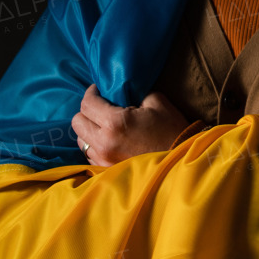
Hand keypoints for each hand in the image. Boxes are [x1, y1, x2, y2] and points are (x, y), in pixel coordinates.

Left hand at [72, 84, 192, 166]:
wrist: (181, 159)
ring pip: (80, 140)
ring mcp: (103, 159)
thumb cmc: (171, 129)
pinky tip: (110, 140)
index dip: (91, 92)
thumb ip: (135, 92)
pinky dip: (96, 145)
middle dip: (87, 111)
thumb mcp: (157, 102)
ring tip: (104, 125)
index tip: (99, 89)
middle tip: (101, 106)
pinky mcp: (106, 169)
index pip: (87, 103)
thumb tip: (121, 88)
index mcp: (115, 122)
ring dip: (89, 130)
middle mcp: (103, 142)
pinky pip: (90, 155)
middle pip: (77, 122)